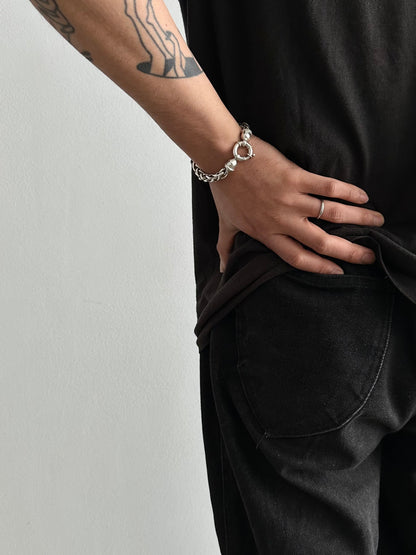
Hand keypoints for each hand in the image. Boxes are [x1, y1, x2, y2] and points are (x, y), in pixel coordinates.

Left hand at [209, 134, 384, 273]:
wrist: (222, 156)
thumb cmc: (225, 190)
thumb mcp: (225, 223)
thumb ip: (226, 247)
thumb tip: (223, 268)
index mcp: (267, 233)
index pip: (297, 258)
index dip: (319, 268)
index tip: (338, 272)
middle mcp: (282, 220)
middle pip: (321, 243)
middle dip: (348, 252)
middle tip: (369, 257)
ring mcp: (290, 199)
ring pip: (332, 214)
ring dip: (358, 219)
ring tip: (377, 222)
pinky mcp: (296, 177)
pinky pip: (328, 187)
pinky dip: (348, 192)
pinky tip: (363, 196)